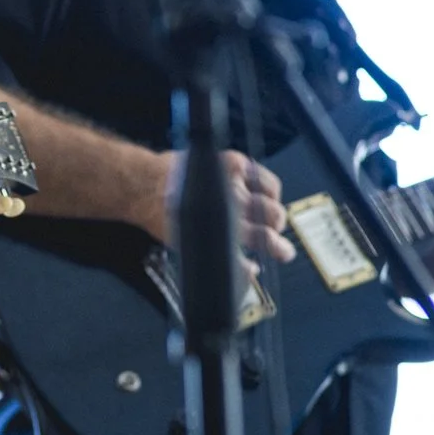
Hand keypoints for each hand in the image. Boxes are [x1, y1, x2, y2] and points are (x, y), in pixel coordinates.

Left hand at [147, 151, 295, 269]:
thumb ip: (227, 260)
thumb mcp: (194, 247)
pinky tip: (265, 193)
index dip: (278, 250)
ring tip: (270, 217)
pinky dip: (269, 186)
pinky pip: (263, 176)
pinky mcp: (231, 164)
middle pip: (271, 221)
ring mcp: (233, 184)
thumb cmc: (166, 217)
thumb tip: (252, 270)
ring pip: (271, 200)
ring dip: (274, 212)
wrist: (147, 185)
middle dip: (277, 233)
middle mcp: (231, 206)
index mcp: (223, 229)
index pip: (260, 242)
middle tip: (275, 236)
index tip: (286, 253)